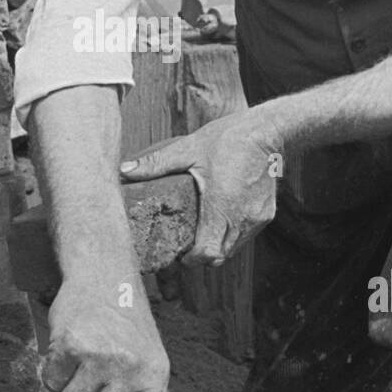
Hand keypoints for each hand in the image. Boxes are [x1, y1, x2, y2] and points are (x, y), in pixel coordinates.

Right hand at [41, 270, 169, 391]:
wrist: (105, 278)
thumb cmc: (127, 326)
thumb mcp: (148, 365)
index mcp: (154, 377)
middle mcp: (129, 367)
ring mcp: (99, 356)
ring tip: (79, 375)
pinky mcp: (69, 344)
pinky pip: (50, 385)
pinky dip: (52, 378)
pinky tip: (66, 359)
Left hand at [120, 111, 279, 265]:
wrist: (267, 131)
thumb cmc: (228, 139)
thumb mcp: (188, 150)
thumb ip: (155, 164)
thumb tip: (124, 169)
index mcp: (220, 208)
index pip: (207, 254)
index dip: (192, 259)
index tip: (180, 254)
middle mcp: (242, 219)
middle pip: (220, 256)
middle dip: (202, 255)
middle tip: (186, 245)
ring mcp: (256, 218)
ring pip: (234, 248)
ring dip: (218, 245)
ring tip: (202, 230)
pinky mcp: (266, 214)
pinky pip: (246, 235)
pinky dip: (233, 233)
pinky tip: (221, 217)